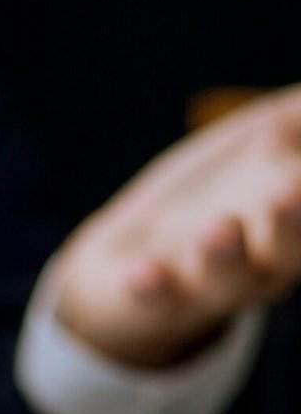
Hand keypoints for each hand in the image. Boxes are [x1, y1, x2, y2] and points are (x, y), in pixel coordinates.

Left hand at [51, 88, 300, 367]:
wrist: (129, 263)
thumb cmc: (217, 189)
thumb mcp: (265, 138)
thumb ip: (299, 113)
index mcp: (295, 221)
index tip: (300, 172)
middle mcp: (261, 259)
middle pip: (288, 248)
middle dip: (294, 223)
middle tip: (292, 191)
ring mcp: (206, 281)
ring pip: (225, 276)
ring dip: (224, 254)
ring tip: (222, 226)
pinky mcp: (152, 298)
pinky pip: (153, 300)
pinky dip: (149, 287)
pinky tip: (143, 272)